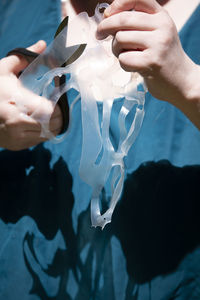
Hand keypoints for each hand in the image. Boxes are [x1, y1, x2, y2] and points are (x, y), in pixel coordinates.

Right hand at [0, 41, 62, 150]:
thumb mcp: (3, 71)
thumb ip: (24, 57)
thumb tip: (43, 45)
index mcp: (16, 104)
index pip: (51, 111)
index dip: (59, 104)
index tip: (57, 95)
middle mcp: (18, 124)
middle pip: (54, 124)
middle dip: (60, 115)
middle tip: (57, 105)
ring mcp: (18, 138)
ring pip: (49, 135)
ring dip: (54, 124)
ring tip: (49, 114)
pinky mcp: (18, 146)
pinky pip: (40, 141)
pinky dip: (44, 132)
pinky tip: (38, 122)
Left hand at [97, 0, 199, 128]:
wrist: (181, 81)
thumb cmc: (163, 58)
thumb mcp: (157, 33)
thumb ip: (138, 24)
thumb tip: (107, 19)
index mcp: (162, 16)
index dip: (117, 4)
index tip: (107, 14)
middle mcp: (162, 26)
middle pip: (122, 20)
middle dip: (105, 27)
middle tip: (99, 35)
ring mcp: (158, 44)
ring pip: (120, 39)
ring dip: (116, 50)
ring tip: (125, 55)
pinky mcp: (151, 62)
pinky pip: (123, 59)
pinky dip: (123, 64)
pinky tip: (134, 67)